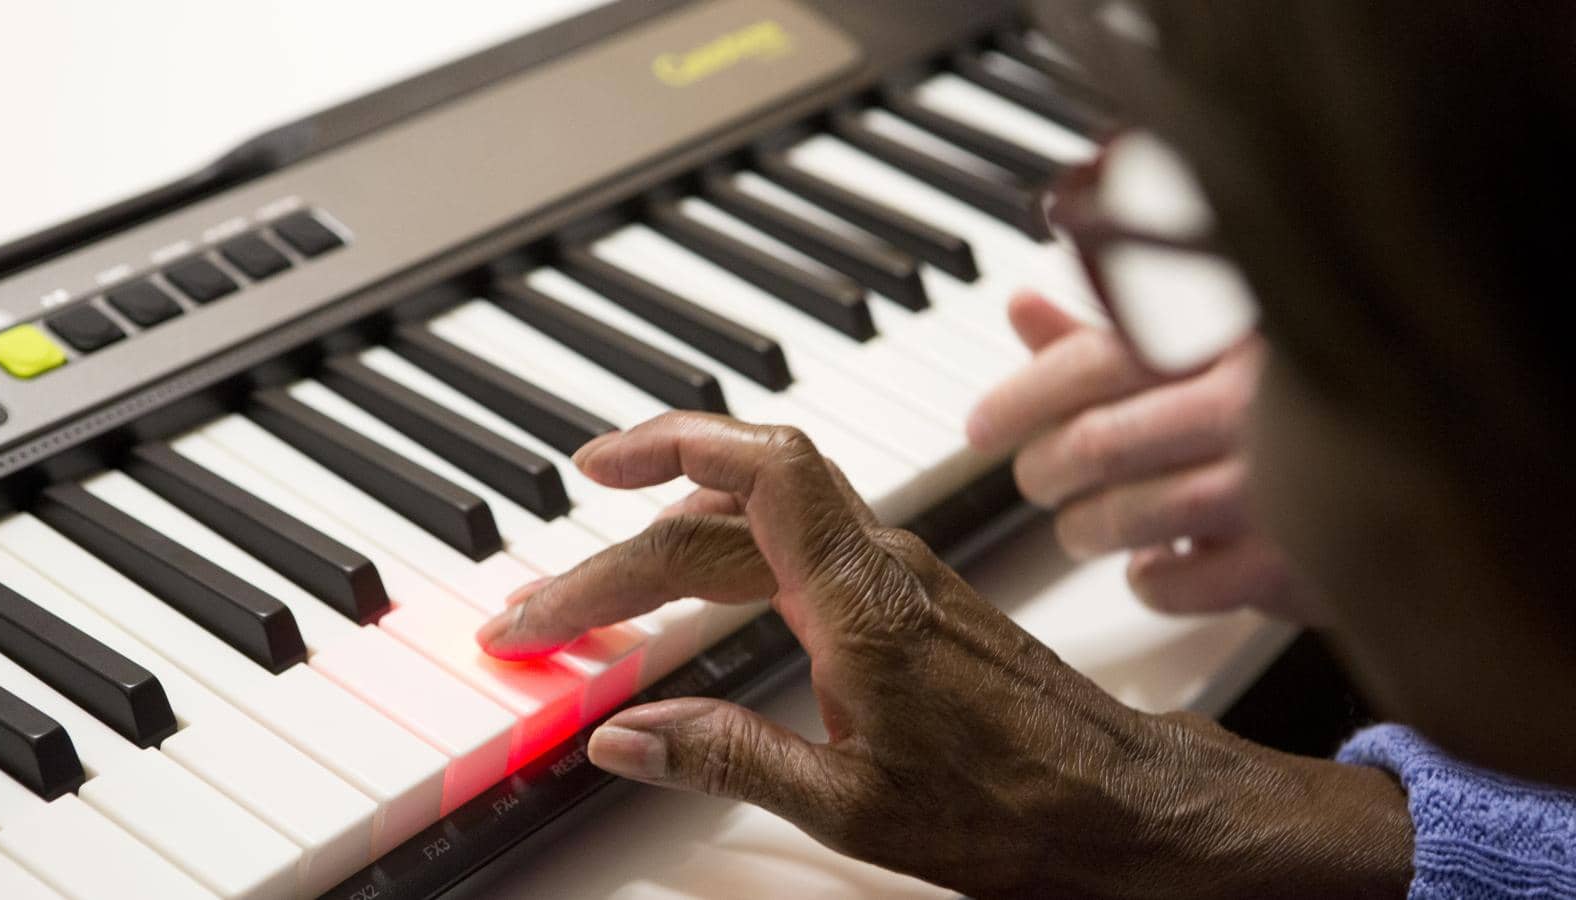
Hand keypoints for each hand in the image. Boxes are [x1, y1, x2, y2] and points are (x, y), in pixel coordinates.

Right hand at [476, 413, 1411, 898]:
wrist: (1117, 802)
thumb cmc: (1011, 802)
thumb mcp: (849, 803)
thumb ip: (725, 757)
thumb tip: (622, 738)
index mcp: (860, 600)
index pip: (755, 469)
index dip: (667, 447)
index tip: (592, 469)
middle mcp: (879, 564)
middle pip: (731, 504)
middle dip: (626, 544)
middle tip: (549, 607)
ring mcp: (896, 573)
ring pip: (765, 515)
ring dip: (675, 535)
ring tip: (602, 584)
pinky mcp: (906, 594)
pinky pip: (799, 541)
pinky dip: (728, 550)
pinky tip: (700, 585)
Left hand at [968, 292, 1318, 622]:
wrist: (1420, 467)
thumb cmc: (1295, 407)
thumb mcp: (1209, 347)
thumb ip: (1114, 334)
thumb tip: (1023, 309)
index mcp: (1230, 336)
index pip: (1094, 359)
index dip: (1021, 398)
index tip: (983, 427)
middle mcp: (1255, 404)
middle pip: (1097, 444)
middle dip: (1044, 471)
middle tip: (1038, 480)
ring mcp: (1276, 486)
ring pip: (1125, 517)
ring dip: (1083, 529)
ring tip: (1084, 526)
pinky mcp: (1292, 564)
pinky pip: (1176, 585)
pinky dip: (1147, 581)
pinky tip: (1155, 564)